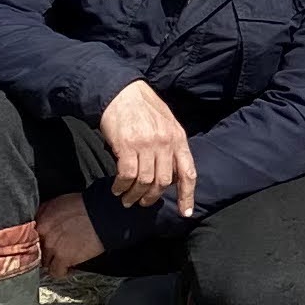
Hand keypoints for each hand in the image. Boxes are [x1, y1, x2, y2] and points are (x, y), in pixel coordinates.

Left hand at [38, 191, 104, 275]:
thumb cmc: (86, 206)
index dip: (36, 241)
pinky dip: (62, 272)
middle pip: (36, 249)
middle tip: (54, 250)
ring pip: (44, 262)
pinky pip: (56, 272)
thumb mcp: (58, 202)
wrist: (103, 213)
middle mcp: (43, 233)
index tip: (40, 244)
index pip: (28, 236)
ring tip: (63, 259)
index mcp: (40, 218)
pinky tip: (68, 268)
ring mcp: (52, 246)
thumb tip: (39, 222)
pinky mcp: (64, 258)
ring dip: (53, 261)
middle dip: (44, 251)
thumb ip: (44, 213)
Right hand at [97, 79, 197, 214]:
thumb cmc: (143, 108)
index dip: (187, 195)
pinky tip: (117, 188)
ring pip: (145, 181)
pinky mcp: (127, 145)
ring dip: (134, 195)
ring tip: (127, 199)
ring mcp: (146, 144)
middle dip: (152, 197)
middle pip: (164, 182)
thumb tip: (171, 174)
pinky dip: (122, 186)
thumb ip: (171, 146)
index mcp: (178, 138)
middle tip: (142, 203)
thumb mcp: (166, 123)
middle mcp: (165, 142)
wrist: (120, 91)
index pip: (188, 172)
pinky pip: (127, 175)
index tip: (185, 213)